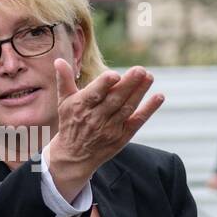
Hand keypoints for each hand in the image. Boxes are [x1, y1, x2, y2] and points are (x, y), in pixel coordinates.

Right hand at [42, 61, 163, 200]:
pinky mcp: (122, 137)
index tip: (115, 74)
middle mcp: (95, 119)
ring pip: (127, 108)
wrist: (74, 156)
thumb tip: (58, 60)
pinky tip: (159, 97)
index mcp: (80, 107)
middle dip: (128, 85)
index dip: (104, 84)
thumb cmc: (70, 122)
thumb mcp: (64, 102)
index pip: (94, 94)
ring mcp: (110, 129)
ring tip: (149, 77)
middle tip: (140, 70)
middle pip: (114, 100)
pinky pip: (137, 121)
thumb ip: (64, 81)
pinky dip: (148, 110)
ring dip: (140, 93)